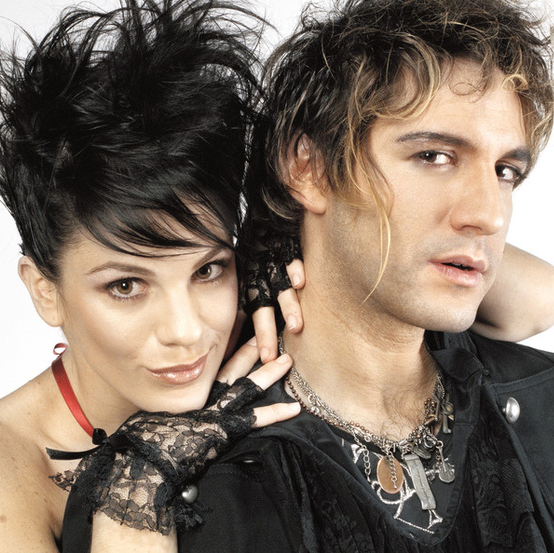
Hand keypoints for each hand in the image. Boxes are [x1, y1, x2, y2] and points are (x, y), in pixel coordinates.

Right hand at [62, 352, 298, 533]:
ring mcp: (215, 412)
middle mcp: (202, 398)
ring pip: (248, 386)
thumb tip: (161, 416)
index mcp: (187, 394)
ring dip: (268, 373)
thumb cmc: (142, 444)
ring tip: (286, 361)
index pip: (209, 366)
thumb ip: (163, 416)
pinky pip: (256, 419)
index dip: (223, 350)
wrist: (145, 462)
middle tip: (265, 334)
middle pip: (230, 367)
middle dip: (249, 349)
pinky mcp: (225, 430)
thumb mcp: (151, 423)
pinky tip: (294, 408)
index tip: (235, 331)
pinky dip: (276, 413)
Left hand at [242, 234, 304, 362]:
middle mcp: (261, 266)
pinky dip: (294, 266)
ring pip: (279, 282)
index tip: (263, 355)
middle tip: (268, 356)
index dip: (259, 330)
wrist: (268, 196)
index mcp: (253, 272)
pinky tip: (300, 281)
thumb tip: (285, 301)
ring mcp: (272, 251)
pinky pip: (289, 252)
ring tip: (296, 326)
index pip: (254, 305)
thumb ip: (273, 276)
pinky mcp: (283, 234)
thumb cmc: (267, 225)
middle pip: (263, 302)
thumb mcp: (262, 252)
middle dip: (266, 330)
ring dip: (287, 305)